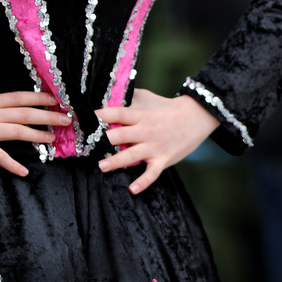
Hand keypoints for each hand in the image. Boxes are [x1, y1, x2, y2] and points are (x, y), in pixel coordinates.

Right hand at [0, 67, 70, 176]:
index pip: (21, 97)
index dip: (40, 97)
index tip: (57, 97)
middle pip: (26, 112)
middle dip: (48, 114)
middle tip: (68, 118)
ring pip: (18, 130)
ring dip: (37, 134)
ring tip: (54, 139)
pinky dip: (11, 164)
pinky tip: (23, 172)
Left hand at [95, 89, 219, 194]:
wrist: (196, 117)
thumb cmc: (167, 107)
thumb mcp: (147, 97)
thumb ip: (129, 97)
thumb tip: (109, 93)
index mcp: (140, 115)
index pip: (117, 113)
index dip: (101, 115)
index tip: (86, 119)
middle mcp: (145, 130)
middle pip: (120, 135)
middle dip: (103, 141)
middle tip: (86, 147)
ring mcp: (154, 146)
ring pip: (131, 155)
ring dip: (115, 161)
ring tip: (101, 166)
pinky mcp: (163, 159)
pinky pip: (152, 173)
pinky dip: (143, 182)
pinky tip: (132, 189)